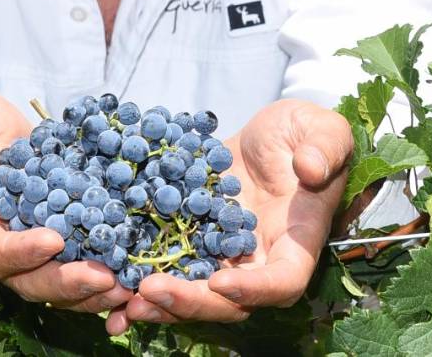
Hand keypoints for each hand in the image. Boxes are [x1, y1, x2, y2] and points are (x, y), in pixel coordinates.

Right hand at [0, 90, 132, 314]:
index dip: (20, 252)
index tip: (54, 239)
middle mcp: (3, 244)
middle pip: (30, 281)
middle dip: (66, 283)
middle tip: (104, 277)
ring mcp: (32, 245)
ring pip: (59, 284)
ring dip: (93, 290)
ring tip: (127, 285)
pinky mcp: (60, 236)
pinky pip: (81, 264)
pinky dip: (108, 273)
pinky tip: (138, 271)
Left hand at [106, 98, 352, 334]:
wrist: (271, 133)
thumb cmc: (306, 132)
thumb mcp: (325, 130)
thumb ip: (325, 148)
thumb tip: (310, 168)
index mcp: (296, 243)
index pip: (282, 282)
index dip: (254, 290)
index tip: (221, 282)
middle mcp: (258, 259)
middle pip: (228, 301)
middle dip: (190, 301)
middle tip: (149, 291)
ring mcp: (222, 253)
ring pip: (193, 291)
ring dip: (158, 300)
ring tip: (122, 299)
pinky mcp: (192, 237)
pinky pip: (167, 263)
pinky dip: (139, 274)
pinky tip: (107, 276)